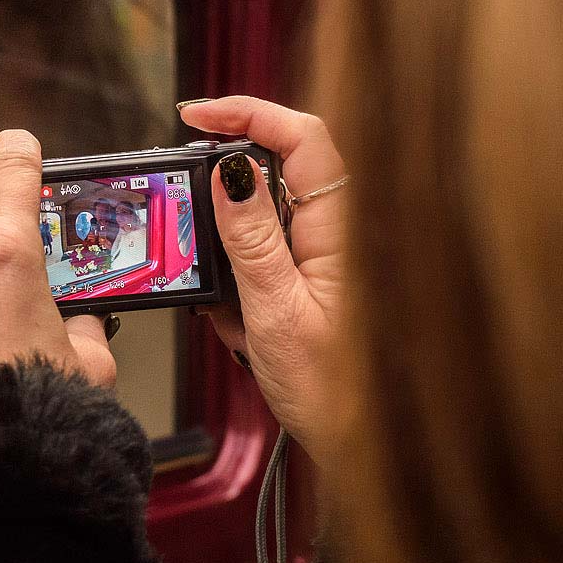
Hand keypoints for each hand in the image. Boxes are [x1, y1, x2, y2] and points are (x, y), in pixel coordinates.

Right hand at [179, 96, 351, 463]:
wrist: (371, 451)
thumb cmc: (340, 395)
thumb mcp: (275, 313)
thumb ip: (250, 239)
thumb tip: (229, 171)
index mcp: (344, 228)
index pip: (303, 135)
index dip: (248, 111)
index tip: (195, 115)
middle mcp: (345, 232)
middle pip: (282, 166)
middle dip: (227, 195)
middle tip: (190, 225)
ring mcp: (334, 256)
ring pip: (269, 217)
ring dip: (234, 253)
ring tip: (228, 308)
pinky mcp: (321, 281)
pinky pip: (271, 258)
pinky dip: (243, 285)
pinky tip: (242, 328)